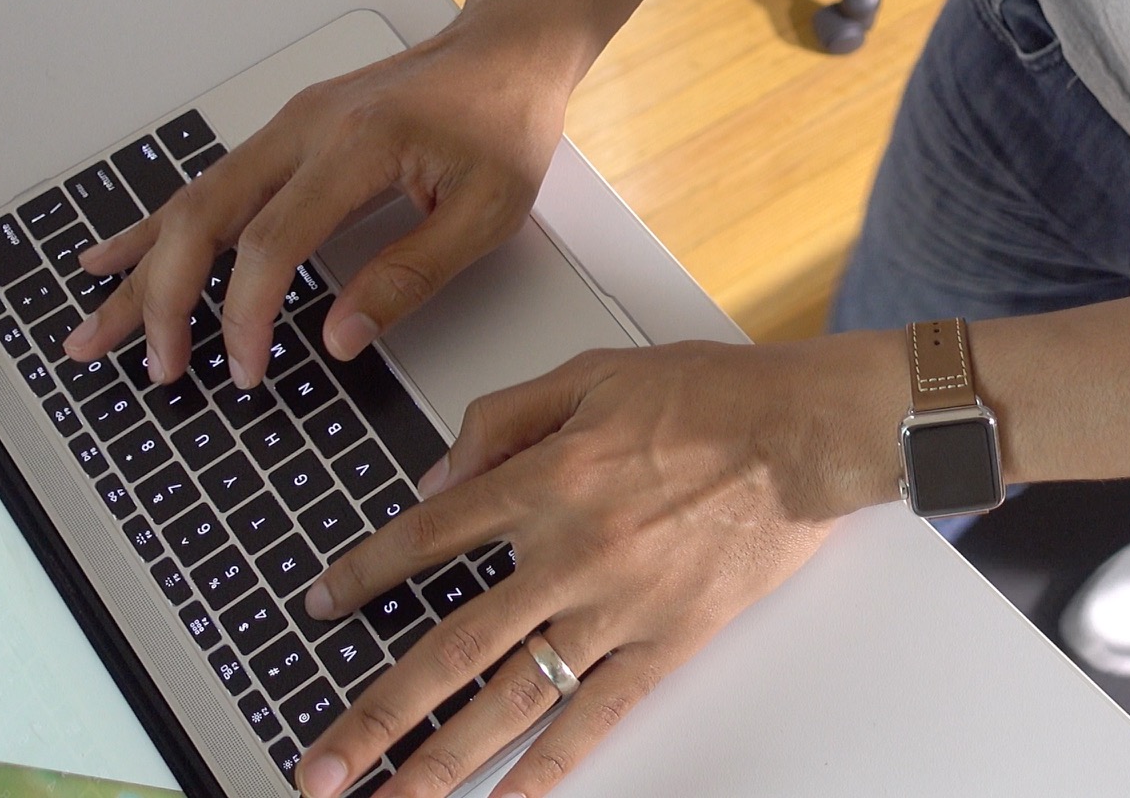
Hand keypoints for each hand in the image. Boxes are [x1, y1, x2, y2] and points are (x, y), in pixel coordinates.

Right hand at [59, 9, 583, 383]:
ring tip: (95, 326)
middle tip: (153, 364)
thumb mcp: (488, 211)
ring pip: (193, 201)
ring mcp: (290, 125)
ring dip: (142, 268)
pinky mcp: (290, 131)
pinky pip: (211, 184)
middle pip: (204, 217)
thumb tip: (342, 336)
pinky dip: (159, 227)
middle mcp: (307, 127)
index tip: (245, 367)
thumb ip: (413, 274)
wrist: (507, 50)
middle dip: (163, 298)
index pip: (271, 241)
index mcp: (356, 145)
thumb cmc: (504, 119)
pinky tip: (116, 254)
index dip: (245, 313)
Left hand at [292, 332, 906, 797]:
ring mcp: (618, 610)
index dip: (364, 574)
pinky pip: (594, 719)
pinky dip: (547, 769)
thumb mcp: (593, 371)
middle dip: (377, 717)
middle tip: (321, 766)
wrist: (808, 435)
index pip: (428, 537)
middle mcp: (570, 554)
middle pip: (450, 649)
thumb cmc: (714, 397)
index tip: (321, 603)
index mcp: (547, 478)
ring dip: (441, 761)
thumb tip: (438, 473)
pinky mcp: (666, 645)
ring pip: (511, 700)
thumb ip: (505, 416)